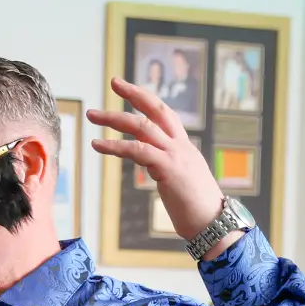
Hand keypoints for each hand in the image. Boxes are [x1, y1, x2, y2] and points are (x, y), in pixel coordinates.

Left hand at [88, 77, 233, 251]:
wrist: (213, 223)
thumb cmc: (195, 207)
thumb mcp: (180, 179)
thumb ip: (166, 165)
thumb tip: (151, 163)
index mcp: (183, 146)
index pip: (165, 113)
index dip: (147, 99)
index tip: (128, 88)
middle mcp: (181, 145)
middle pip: (156, 109)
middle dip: (134, 93)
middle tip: (113, 82)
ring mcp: (176, 155)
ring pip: (142, 127)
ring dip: (114, 118)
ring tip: (92, 115)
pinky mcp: (168, 169)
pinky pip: (137, 151)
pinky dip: (114, 145)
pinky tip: (97, 145)